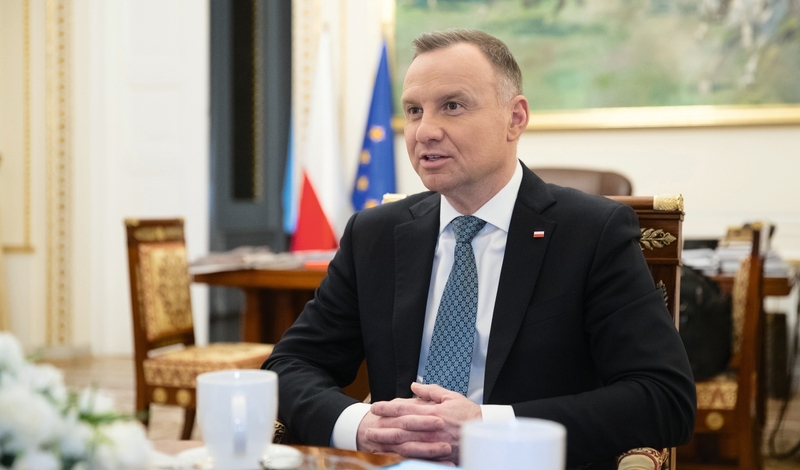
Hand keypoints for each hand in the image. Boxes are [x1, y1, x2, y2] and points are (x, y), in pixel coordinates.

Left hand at [356, 382, 481, 464]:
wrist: (486, 435)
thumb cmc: (469, 415)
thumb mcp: (451, 397)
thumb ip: (431, 391)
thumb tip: (414, 386)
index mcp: (433, 412)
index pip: (405, 408)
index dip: (387, 408)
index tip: (375, 408)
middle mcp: (431, 428)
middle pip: (401, 428)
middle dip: (382, 428)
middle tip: (368, 429)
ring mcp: (433, 444)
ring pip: (405, 444)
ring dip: (387, 443)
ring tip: (374, 443)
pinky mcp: (437, 456)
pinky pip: (417, 457)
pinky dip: (402, 456)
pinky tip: (392, 455)